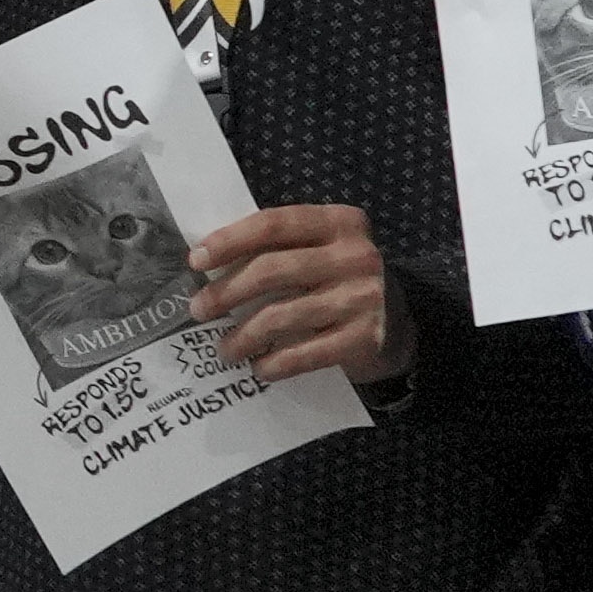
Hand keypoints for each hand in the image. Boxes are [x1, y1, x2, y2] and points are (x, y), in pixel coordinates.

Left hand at [189, 199, 412, 383]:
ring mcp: (363, 297)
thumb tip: (207, 263)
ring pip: (282, 315)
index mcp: (339, 222)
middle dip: (226, 292)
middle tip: (198, 310)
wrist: (397, 325)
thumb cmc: (338, 282)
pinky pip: (304, 353)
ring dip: (243, 336)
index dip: (230, 241)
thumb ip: (278, 248)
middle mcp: (355, 255)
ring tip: (225, 349)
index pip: (274, 224)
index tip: (195, 261)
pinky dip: (275, 363)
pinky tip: (260, 368)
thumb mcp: (318, 251)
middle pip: (272, 269)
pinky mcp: (364, 338)